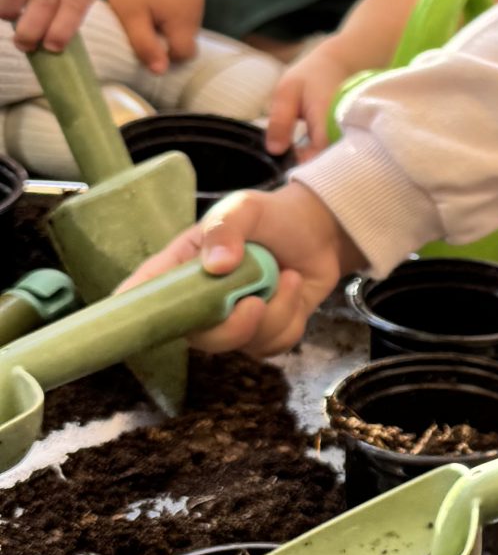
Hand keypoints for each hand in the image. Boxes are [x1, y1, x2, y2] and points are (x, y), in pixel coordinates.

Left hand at [101, 0, 204, 73]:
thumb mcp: (129, 17)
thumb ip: (146, 45)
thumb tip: (161, 71)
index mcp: (184, 14)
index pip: (185, 52)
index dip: (165, 55)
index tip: (145, 43)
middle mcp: (198, 1)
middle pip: (188, 36)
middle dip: (168, 36)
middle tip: (143, 22)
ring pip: (188, 20)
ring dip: (171, 21)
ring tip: (149, 6)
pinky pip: (189, 1)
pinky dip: (175, 4)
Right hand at [121, 180, 357, 356]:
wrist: (317, 229)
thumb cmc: (268, 216)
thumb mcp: (243, 209)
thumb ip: (225, 229)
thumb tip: (216, 266)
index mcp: (181, 269)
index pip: (142, 295)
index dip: (129, 313)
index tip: (124, 322)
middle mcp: (201, 301)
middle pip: (196, 337)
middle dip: (230, 328)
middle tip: (255, 301)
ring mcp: (233, 321)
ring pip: (240, 344)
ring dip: (273, 313)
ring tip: (287, 277)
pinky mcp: (264, 333)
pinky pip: (272, 345)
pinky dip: (291, 318)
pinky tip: (294, 287)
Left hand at [266, 36, 355, 158]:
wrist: (339, 65)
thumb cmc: (310, 77)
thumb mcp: (287, 92)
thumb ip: (280, 120)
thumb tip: (275, 151)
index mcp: (326, 122)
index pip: (315, 159)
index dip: (299, 169)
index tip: (282, 170)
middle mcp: (342, 134)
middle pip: (326, 166)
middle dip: (306, 172)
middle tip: (285, 167)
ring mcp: (346, 139)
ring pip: (330, 164)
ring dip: (312, 166)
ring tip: (294, 161)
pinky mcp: (345, 141)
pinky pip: (333, 157)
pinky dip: (318, 159)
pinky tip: (305, 155)